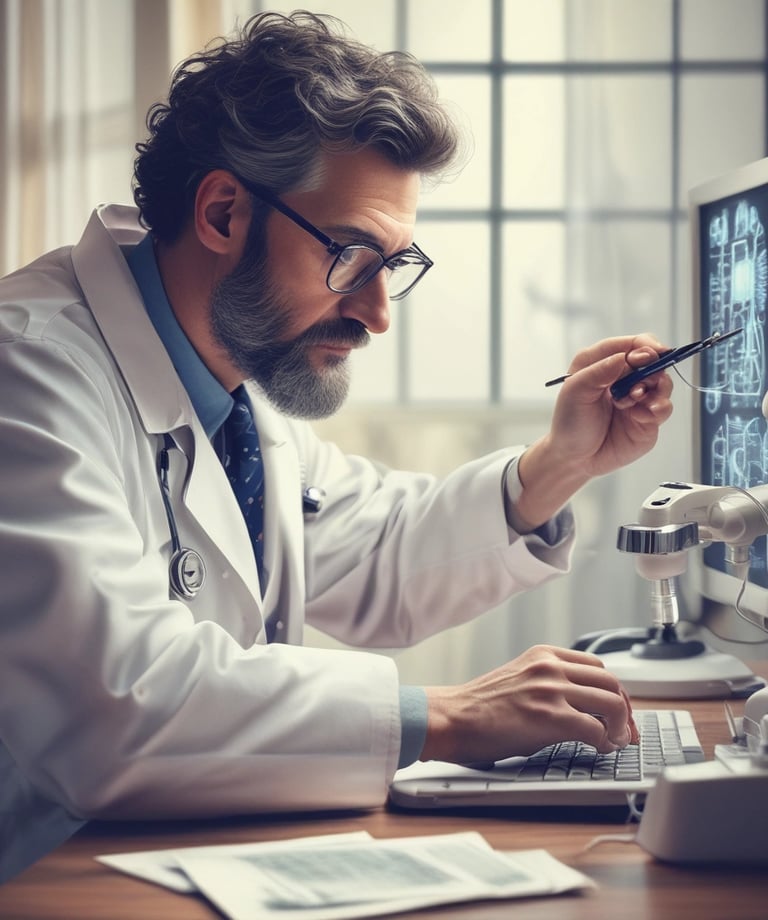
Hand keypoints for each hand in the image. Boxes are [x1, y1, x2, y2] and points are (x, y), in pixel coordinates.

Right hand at [421, 645, 638, 764]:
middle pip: (611, 682)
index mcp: (543, 655)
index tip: (619, 711)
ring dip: (620, 727)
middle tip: (626, 731)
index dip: (614, 691)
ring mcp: (551, 690)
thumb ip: (550, 684)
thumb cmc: (479, 707)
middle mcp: (550, 667)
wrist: (451, 718)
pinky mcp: (549, 718)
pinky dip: (605, 742)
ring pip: (611, 703)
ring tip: (615, 742)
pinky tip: (600, 749)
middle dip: (625, 710)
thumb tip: (584, 708)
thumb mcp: (519, 679)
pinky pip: (596, 730)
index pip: (597, 667)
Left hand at [511, 333, 673, 529]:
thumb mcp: (575, 392)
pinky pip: (664, 407)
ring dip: (655, 389)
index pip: (632, 344)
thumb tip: (625, 356)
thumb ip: (599, 371)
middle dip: (652, 369)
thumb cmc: (570, 422)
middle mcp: (623, 377)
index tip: (650, 355)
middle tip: (638, 385)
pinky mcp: (648, 419)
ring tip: (633, 400)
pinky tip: (641, 415)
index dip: (645, 346)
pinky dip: (658, 408)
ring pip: (663, 382)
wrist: (575, 458)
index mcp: (603, 363)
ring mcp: (638, 398)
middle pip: (654, 360)